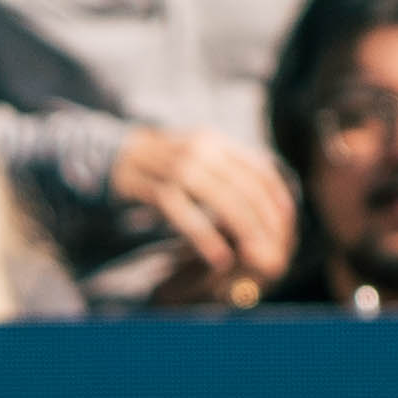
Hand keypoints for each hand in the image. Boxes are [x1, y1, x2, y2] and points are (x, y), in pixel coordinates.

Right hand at [107, 124, 299, 293]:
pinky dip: (203, 235)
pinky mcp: (147, 184)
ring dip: (241, 228)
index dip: (277, 197)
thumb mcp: (197, 159)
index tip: (287, 224)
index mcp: (214, 141)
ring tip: (255, 255)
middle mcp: (197, 147)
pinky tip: (218, 256)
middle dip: (263, 220)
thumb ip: (228, 173)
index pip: (259, 167)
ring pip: (218, 197)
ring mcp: (171, 164)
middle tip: (275, 250)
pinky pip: (181, 211)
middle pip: (243, 185)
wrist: (109, 157)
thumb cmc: (161, 167)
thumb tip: (266, 203)